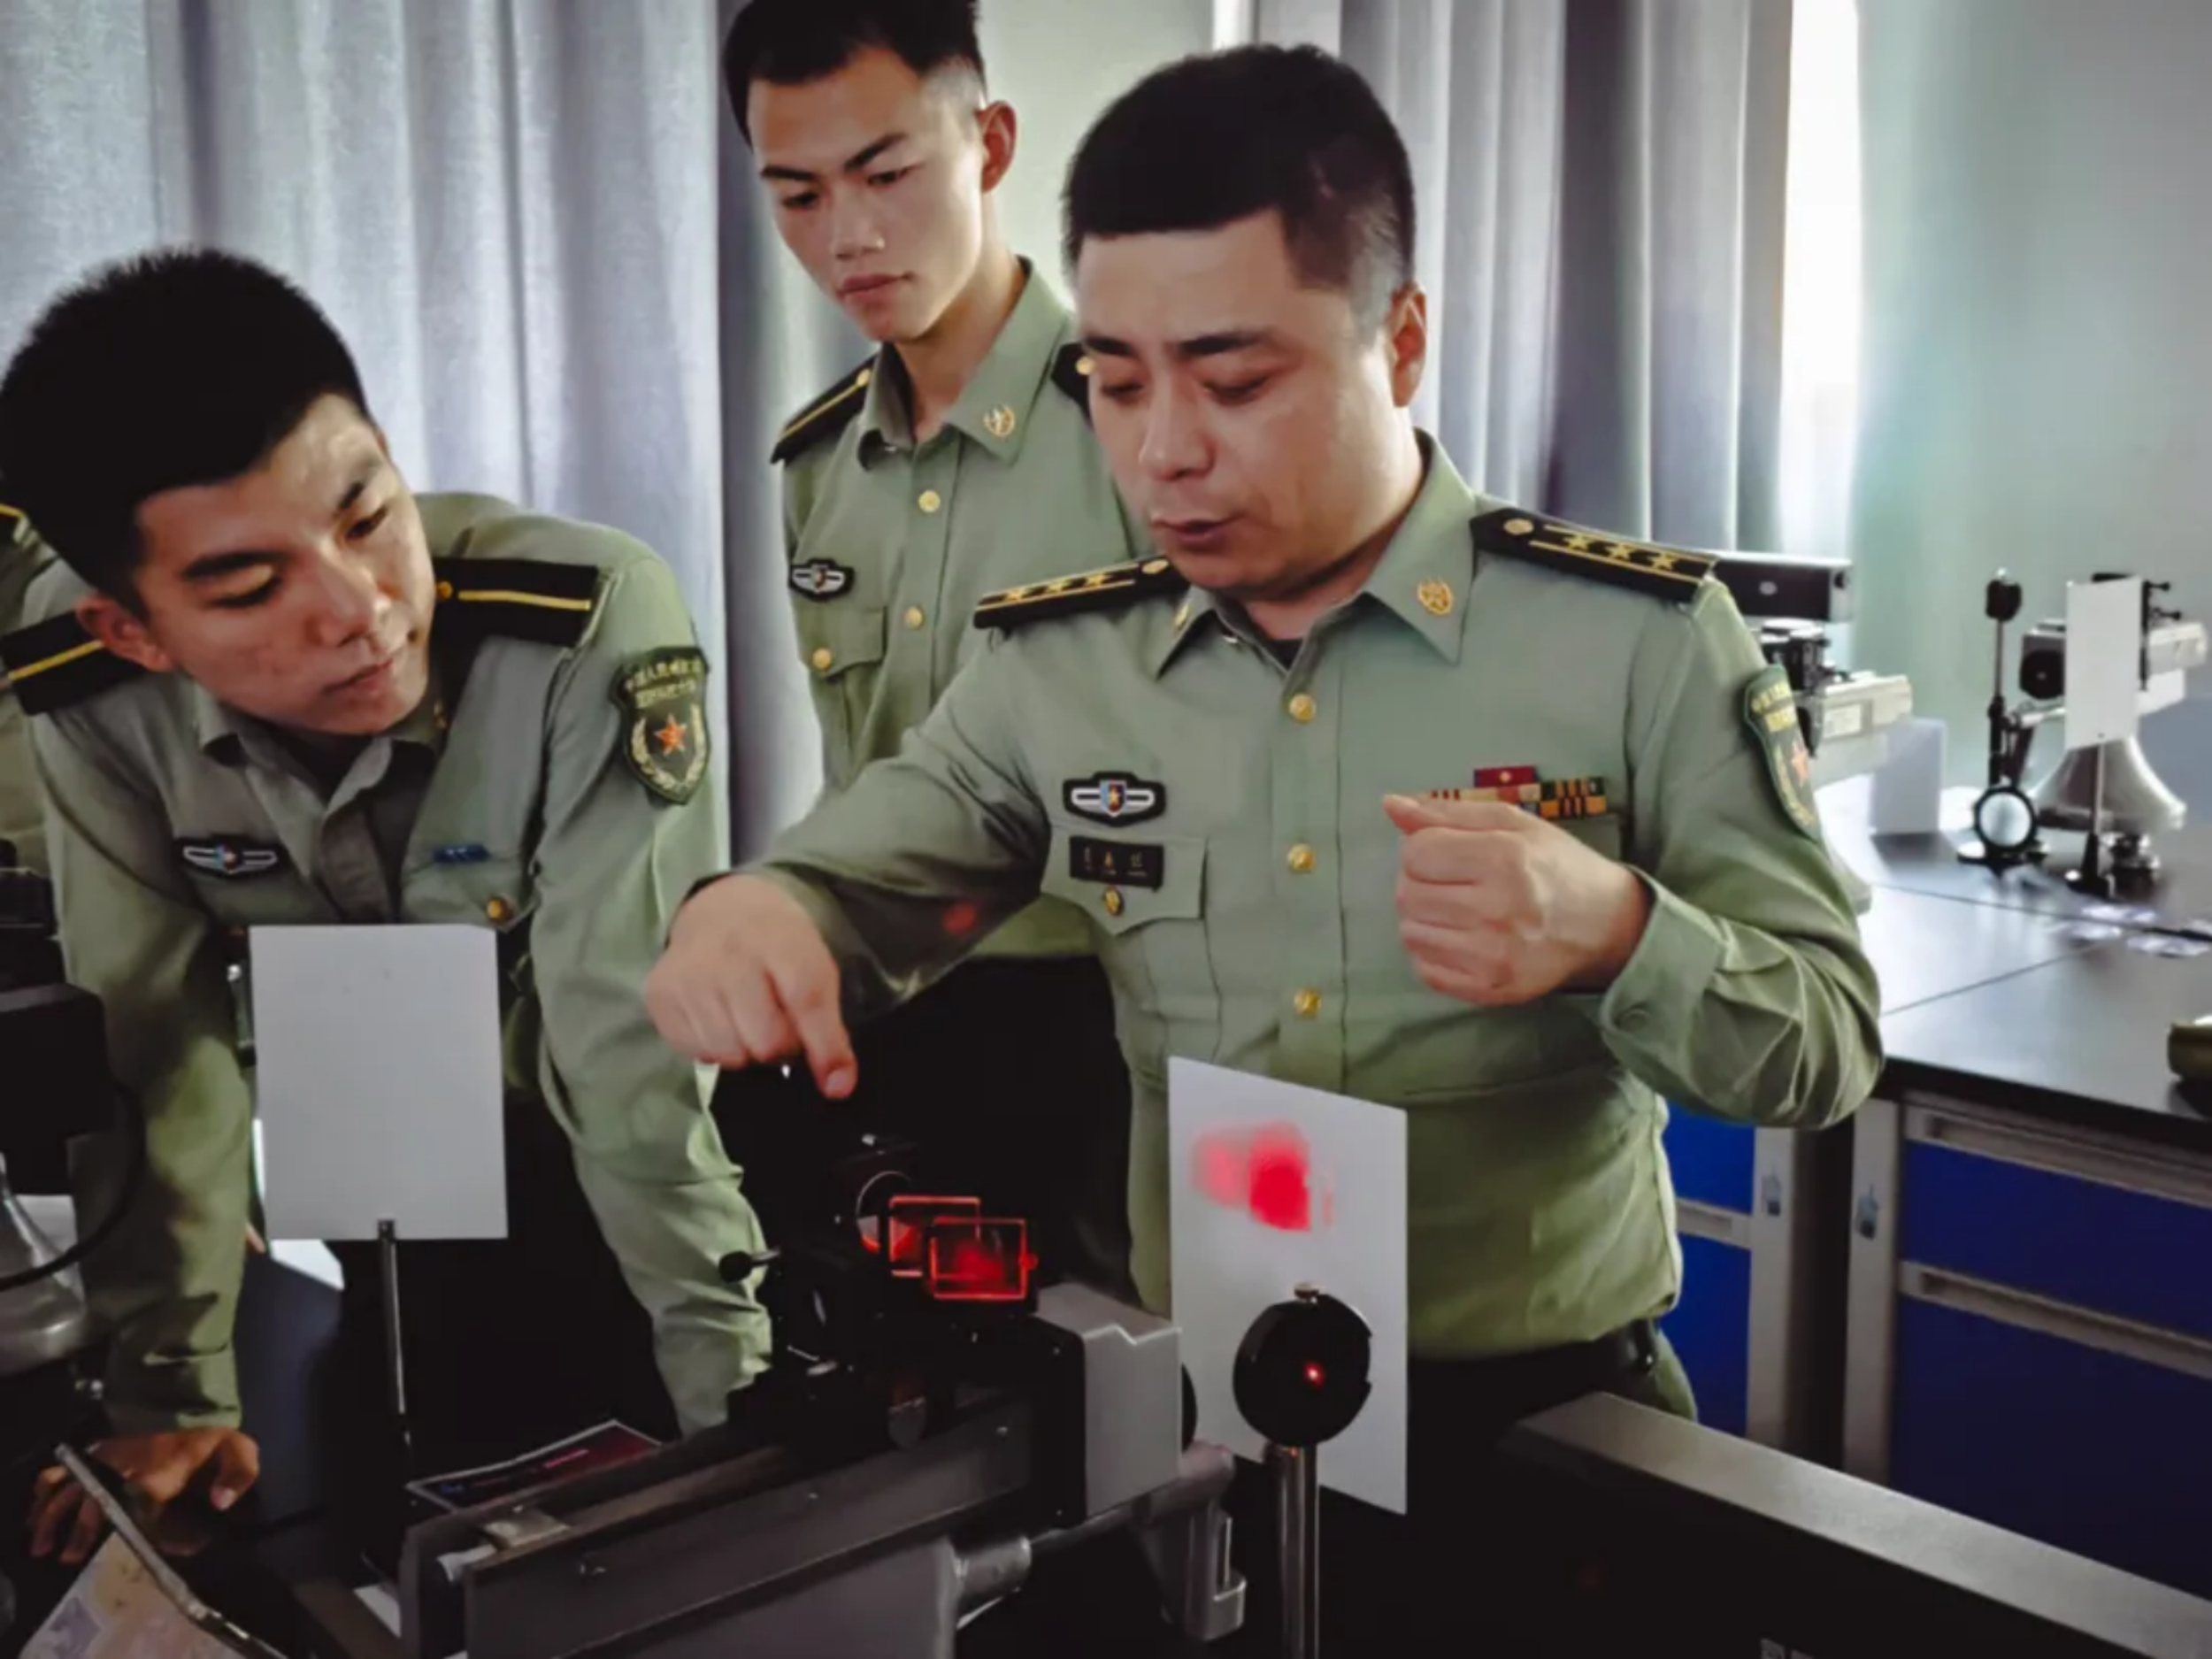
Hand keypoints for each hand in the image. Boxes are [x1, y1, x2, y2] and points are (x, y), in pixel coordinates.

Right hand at [28, 1428, 260, 1565]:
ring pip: (72, 1486)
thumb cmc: (215, 1443)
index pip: (139, 1501)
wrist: (197, 1415)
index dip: (135, 1526)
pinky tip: (36, 1512)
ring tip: (44, 1545)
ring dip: (54, 1514)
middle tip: (68, 1556)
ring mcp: (109, 1460)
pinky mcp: (100, 1455)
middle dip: (80, 1528)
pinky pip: (66, 1470)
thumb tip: (222, 1501)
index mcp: (161, 1472)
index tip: (124, 1547)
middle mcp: (128, 1467)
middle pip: (95, 1498)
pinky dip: (47, 1489)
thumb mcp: (240, 1452)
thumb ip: (238, 1475)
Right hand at [644, 875, 857, 1096]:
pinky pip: (695, 1052)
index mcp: (780, 940)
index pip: (806, 1002)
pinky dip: (713, 1048)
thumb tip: (838, 1087)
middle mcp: (729, 954)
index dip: (824, 1049)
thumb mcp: (816, 968)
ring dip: (745, 1051)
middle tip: (779, 1028)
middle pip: (765, 1041)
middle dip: (780, 1047)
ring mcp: (689, 974)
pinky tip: (719, 1019)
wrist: (720, 909)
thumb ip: (829, 1027)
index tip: (835, 1084)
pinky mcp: (660, 994)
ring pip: (729, 1053)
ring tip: (748, 1022)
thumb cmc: (777, 945)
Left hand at [1384, 793, 1650, 1005]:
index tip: (1448, 853)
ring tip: (1459, 910)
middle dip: (1420, 883)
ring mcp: (1492, 956)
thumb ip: (1447, 813)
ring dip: (1424, 918)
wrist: (1604, 924)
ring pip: (1410, 934)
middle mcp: (1497, 910)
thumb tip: (1390, 805)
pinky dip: (1434, 952)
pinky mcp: (1490, 989)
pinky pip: (1425, 970)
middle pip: (1406, 895)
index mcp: (1503, 860)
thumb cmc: (1555, 865)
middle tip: (1453, 882)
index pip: (1415, 854)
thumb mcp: (1511, 824)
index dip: (1423, 849)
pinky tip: (1463, 938)